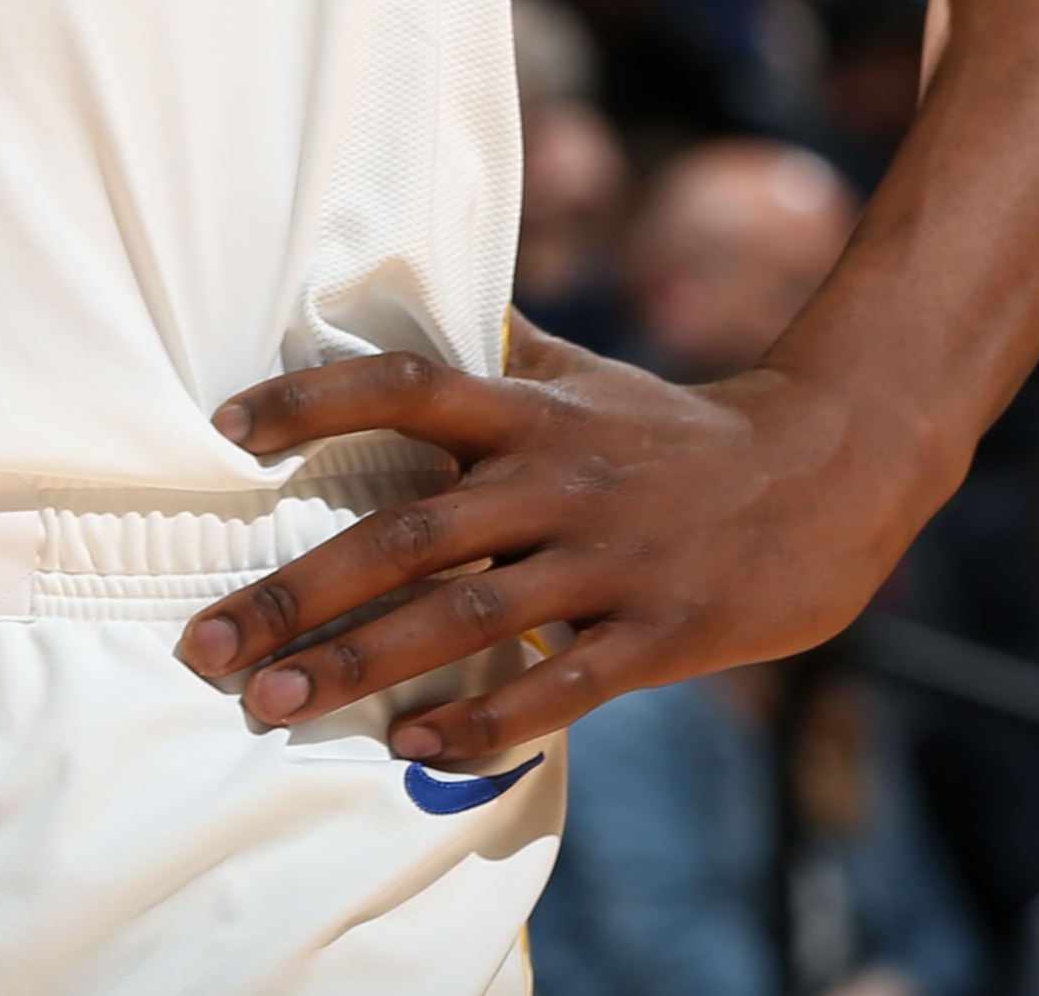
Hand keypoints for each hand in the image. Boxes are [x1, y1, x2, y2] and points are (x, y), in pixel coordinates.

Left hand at [173, 319, 943, 768]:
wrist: (828, 474)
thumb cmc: (678, 431)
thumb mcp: (587, 374)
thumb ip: (501, 347)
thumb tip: (418, 292)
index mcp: (532, 413)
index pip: (407, 389)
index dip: (316, 402)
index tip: (228, 428)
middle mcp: (558, 483)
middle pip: (408, 533)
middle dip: (298, 592)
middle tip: (210, 644)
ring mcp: (608, 563)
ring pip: (467, 617)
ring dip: (363, 665)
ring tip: (274, 703)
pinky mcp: (660, 633)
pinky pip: (561, 685)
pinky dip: (486, 718)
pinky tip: (415, 746)